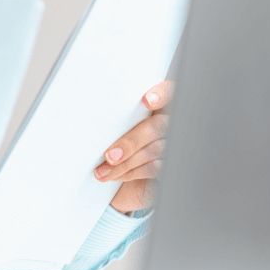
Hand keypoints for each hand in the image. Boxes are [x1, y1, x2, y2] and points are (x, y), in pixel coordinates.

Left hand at [95, 81, 173, 213]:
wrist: (124, 177)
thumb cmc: (117, 141)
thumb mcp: (116, 125)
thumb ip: (118, 115)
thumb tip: (96, 110)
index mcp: (158, 105)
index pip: (168, 92)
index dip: (161, 95)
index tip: (146, 101)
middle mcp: (169, 121)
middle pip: (155, 127)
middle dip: (130, 143)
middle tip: (109, 156)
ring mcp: (173, 144)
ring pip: (153, 150)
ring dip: (124, 163)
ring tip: (103, 171)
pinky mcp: (171, 166)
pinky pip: (154, 168)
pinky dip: (131, 172)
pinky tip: (115, 176)